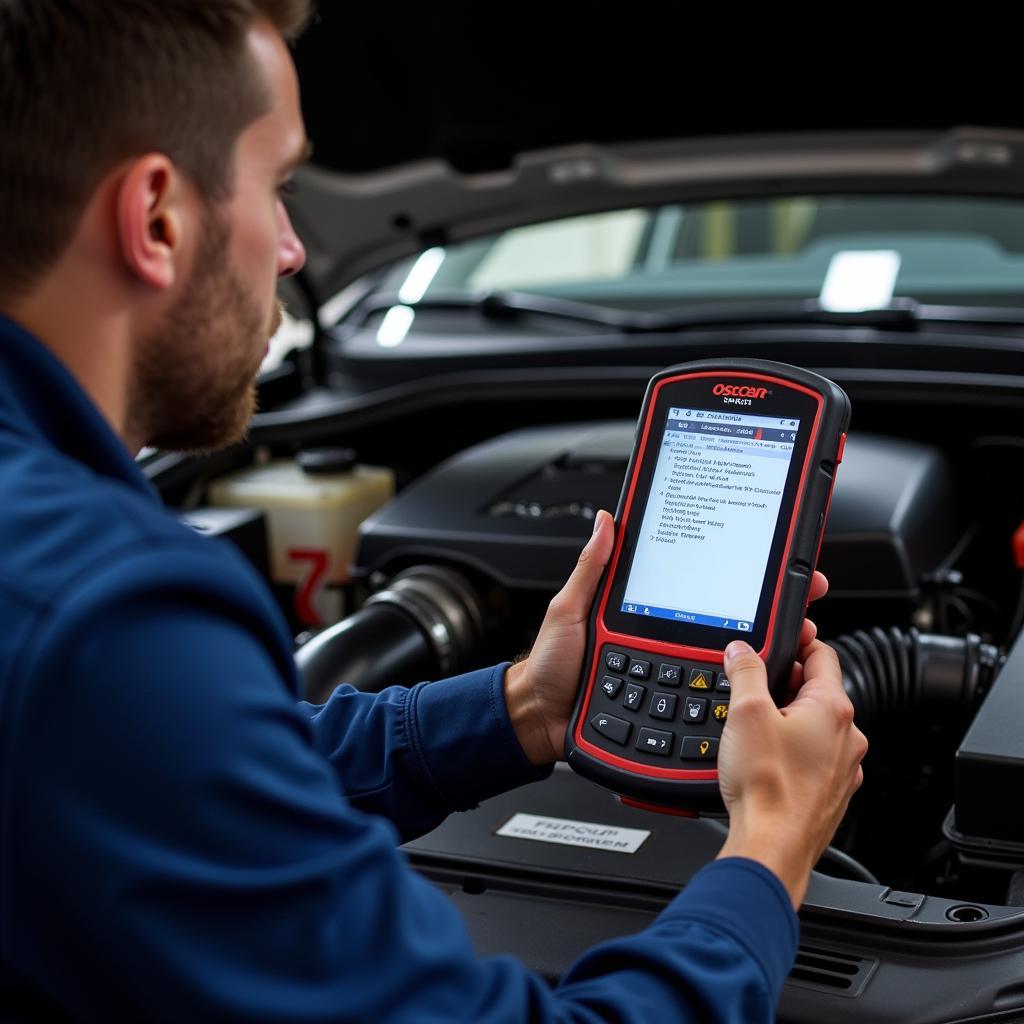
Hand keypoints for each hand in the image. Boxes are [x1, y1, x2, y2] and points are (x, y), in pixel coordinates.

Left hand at [505, 512, 828, 766]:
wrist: (542, 719)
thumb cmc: (552, 665)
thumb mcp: (570, 609)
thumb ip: (593, 568)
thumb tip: (608, 521)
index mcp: (651, 611)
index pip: (701, 586)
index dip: (734, 573)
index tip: (775, 561)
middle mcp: (671, 638)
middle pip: (731, 624)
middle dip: (774, 611)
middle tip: (805, 601)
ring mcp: (675, 673)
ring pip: (733, 663)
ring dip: (772, 652)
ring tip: (800, 639)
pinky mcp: (675, 707)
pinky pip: (714, 700)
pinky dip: (745, 693)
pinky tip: (768, 685)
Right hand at [716, 638, 867, 908]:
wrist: (772, 847)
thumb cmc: (768, 787)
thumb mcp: (746, 712)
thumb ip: (746, 671)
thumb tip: (743, 650)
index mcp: (834, 709)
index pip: (822, 654)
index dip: (798, 641)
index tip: (781, 637)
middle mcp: (848, 737)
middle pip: (816, 691)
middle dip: (784, 683)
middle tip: (752, 686)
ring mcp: (842, 768)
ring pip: (814, 727)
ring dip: (787, 719)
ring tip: (752, 727)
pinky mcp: (830, 793)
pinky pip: (812, 758)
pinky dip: (791, 750)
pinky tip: (764, 760)